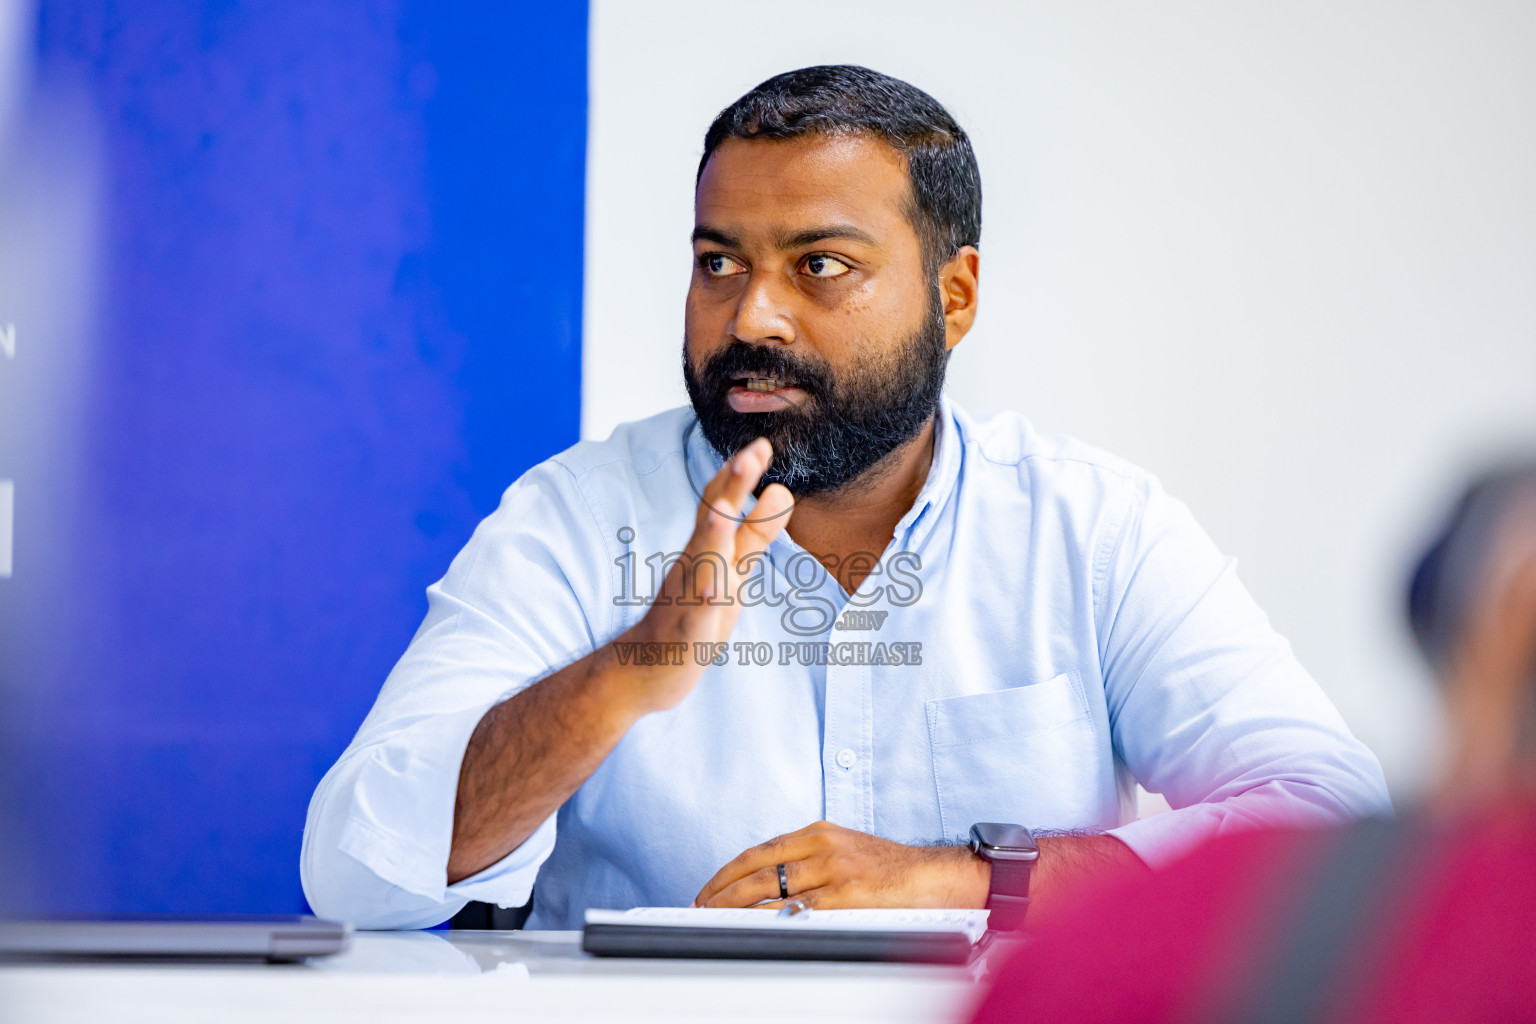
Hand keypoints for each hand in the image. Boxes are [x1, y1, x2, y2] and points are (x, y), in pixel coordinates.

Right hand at [620, 437, 793, 715]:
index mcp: (706, 549)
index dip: (739, 472)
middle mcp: (694, 565)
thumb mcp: (731, 571)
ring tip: (726, 509)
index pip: (720, 501)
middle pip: (712, 519)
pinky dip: (702, 603)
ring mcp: (686, 597)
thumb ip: (754, 534)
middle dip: (731, 486)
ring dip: (714, 535)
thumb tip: (781, 492)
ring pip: (701, 563)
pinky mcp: (686, 632)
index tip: (761, 442)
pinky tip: (710, 594)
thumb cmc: (691, 614)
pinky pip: (694, 617)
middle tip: (752, 451)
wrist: (643, 669)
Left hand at [692, 821, 989, 909]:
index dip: (729, 872)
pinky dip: (773, 916)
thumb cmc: (891, 869)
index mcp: (818, 833)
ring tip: (716, 918)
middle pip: (757, 867)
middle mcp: (821, 846)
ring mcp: (833, 869)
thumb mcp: (845, 851)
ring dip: (737, 905)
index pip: (760, 851)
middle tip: (701, 906)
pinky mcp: (846, 894)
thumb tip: (771, 886)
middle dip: (722, 889)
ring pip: (771, 886)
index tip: (710, 888)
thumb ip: (810, 861)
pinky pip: (800, 908)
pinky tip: (754, 926)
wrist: (933, 876)